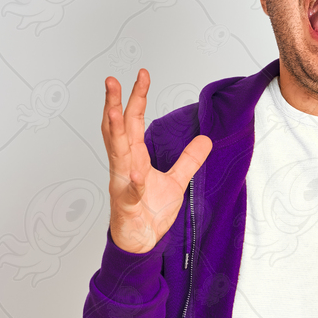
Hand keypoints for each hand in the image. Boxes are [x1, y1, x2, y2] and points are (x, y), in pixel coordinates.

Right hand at [102, 69, 211, 253]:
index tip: (142, 74)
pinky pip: (129, 192)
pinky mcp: (126, 205)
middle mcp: (124, 166)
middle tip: (112, 81)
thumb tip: (205, 139)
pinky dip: (133, 183)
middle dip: (114, 105)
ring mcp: (122, 185)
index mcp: (134, 157)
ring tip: (114, 111)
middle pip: (117, 130)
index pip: (133, 121)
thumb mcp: (176, 182)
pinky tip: (137, 174)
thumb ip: (189, 160)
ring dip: (114, 133)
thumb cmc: (149, 212)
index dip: (136, 97)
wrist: (140, 242)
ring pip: (115, 154)